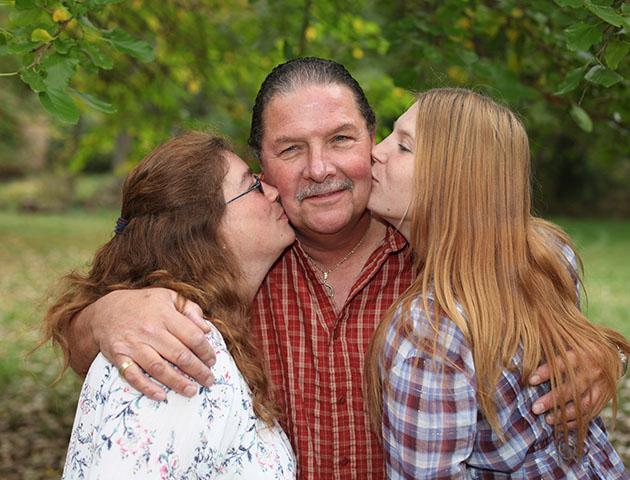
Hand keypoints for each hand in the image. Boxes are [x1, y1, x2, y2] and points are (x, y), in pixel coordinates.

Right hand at [88, 288, 215, 400]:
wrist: (105, 311)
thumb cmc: (143, 304)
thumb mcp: (168, 297)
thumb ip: (190, 310)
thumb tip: (206, 330)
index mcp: (165, 314)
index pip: (192, 336)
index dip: (206, 351)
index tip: (212, 361)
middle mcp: (150, 330)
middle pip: (179, 355)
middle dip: (198, 370)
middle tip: (208, 381)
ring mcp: (133, 344)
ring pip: (159, 368)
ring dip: (177, 382)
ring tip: (192, 391)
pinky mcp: (119, 356)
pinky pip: (134, 376)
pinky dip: (147, 388)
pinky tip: (161, 396)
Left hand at [529, 350, 609, 427]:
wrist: (613, 355)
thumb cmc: (582, 348)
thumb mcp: (570, 342)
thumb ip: (552, 346)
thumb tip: (528, 351)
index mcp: (582, 354)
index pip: (562, 364)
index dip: (546, 372)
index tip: (530, 381)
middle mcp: (593, 371)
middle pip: (572, 388)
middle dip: (552, 400)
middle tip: (535, 408)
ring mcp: (601, 386)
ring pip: (583, 404)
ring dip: (564, 415)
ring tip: (547, 420)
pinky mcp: (605, 398)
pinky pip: (591, 413)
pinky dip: (576, 421)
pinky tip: (562, 425)